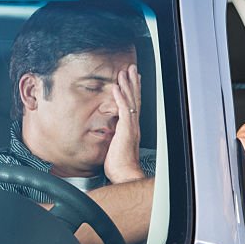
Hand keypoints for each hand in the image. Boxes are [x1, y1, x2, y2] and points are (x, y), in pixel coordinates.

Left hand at [105, 64, 144, 183]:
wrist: (126, 174)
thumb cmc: (120, 166)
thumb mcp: (116, 148)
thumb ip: (114, 137)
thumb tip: (110, 134)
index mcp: (131, 128)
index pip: (133, 106)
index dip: (133, 92)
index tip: (132, 80)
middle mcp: (133, 125)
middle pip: (134, 99)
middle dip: (133, 82)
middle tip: (132, 68)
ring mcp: (131, 126)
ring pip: (130, 101)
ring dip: (127, 85)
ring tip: (124, 72)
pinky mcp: (126, 129)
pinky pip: (123, 109)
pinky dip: (120, 97)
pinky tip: (117, 87)